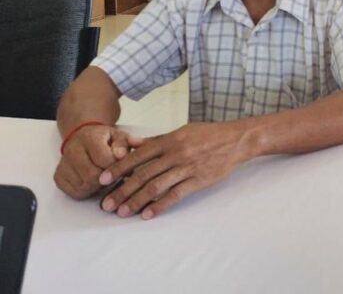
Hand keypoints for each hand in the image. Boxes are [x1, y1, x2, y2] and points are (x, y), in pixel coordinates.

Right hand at [54, 124, 131, 198]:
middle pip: (92, 176)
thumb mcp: (119, 135)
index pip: (104, 159)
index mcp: (89, 138)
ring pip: (83, 186)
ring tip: (104, 177)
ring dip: (97, 187)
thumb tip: (123, 155)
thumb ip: (125, 143)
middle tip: (114, 175)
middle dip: (107, 179)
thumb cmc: (104, 139)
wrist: (83, 137)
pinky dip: (87, 191)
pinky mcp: (58, 177)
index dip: (116, 167)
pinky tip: (93, 182)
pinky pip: (74, 192)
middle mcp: (72, 150)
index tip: (123, 167)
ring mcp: (63, 165)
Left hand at [97, 121, 251, 219]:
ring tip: (123, 212)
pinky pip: (176, 195)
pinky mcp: (199, 180)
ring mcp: (188, 167)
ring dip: (137, 201)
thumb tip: (132, 145)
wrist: (237, 140)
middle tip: (107, 204)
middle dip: (122, 190)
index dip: (118, 168)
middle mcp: (176, 153)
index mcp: (170, 140)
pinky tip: (148, 214)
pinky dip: (160, 206)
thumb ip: (157, 139)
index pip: (138, 155)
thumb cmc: (208, 135)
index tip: (102, 180)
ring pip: (156, 186)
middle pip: (143, 174)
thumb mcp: (182, 131)